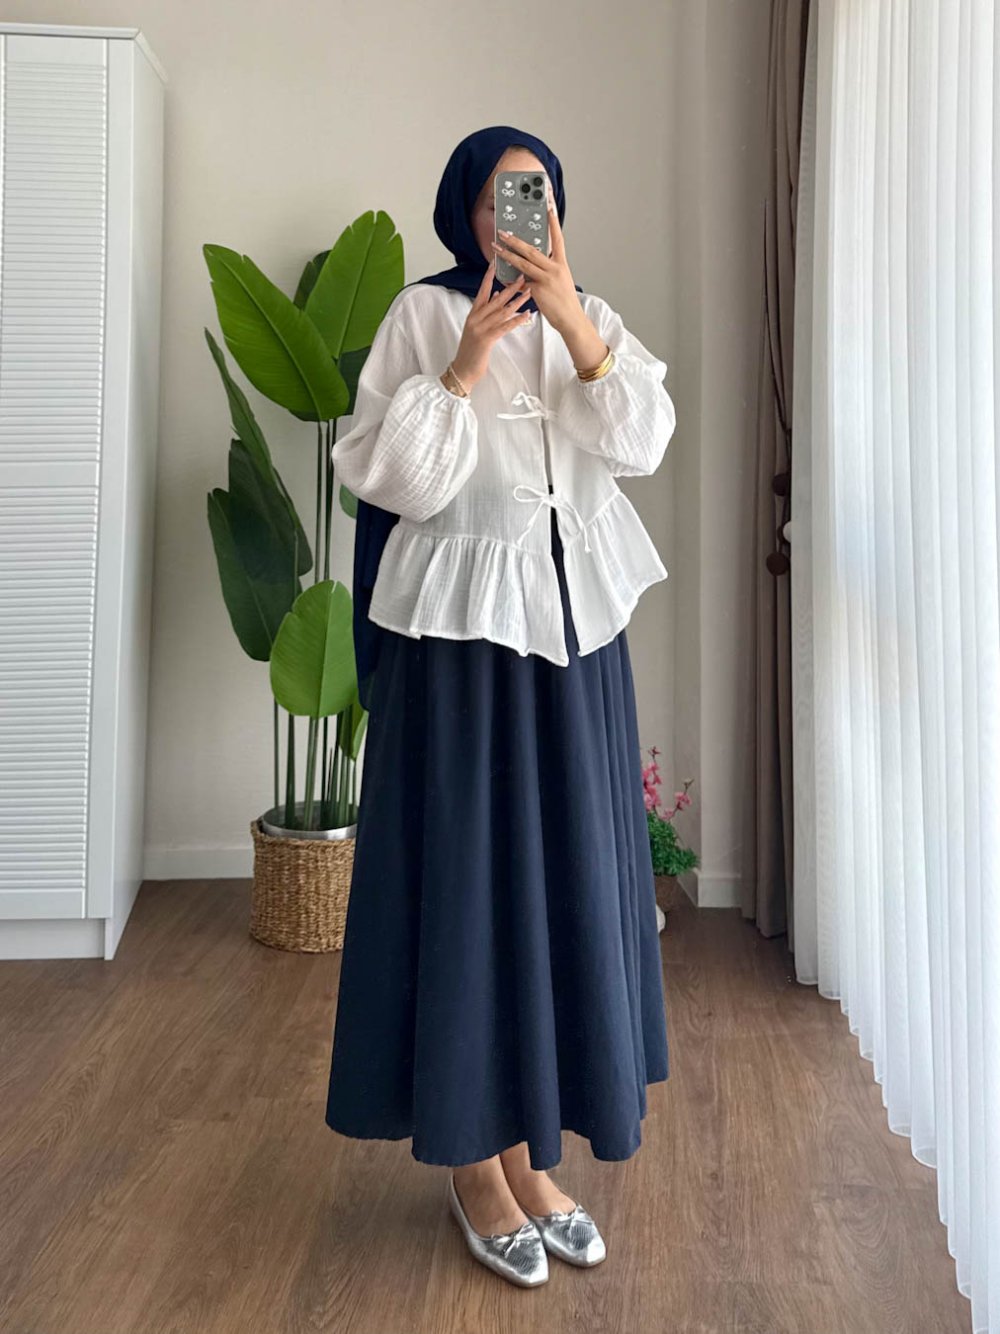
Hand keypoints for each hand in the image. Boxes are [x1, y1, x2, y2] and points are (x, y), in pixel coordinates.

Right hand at [447, 259, 533, 389]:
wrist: (463, 369)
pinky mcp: (486, 339)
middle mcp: (476, 318)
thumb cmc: (472, 351)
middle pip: (496, 298)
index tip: (495, 264)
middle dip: (511, 287)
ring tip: (529, 292)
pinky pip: (505, 326)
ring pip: (502, 311)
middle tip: (523, 275)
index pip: (482, 291)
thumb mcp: (476, 328)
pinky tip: (527, 315)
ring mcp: (480, 328)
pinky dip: (517, 320)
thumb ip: (485, 312)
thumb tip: (497, 296)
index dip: (489, 277)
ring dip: (518, 301)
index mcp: (473, 314)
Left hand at [490, 182, 583, 336]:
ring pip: (523, 262)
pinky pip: (521, 282)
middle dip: (515, 239)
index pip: (557, 238)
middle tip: (502, 231)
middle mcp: (555, 268)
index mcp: (561, 263)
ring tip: (496, 247)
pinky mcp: (539, 290)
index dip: (552, 222)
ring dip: (507, 254)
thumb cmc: (564, 301)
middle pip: (532, 248)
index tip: (548, 206)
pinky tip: (501, 274)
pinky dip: (510, 279)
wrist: (570, 319)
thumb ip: (547, 269)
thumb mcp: (560, 280)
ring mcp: (547, 278)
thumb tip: (531, 263)